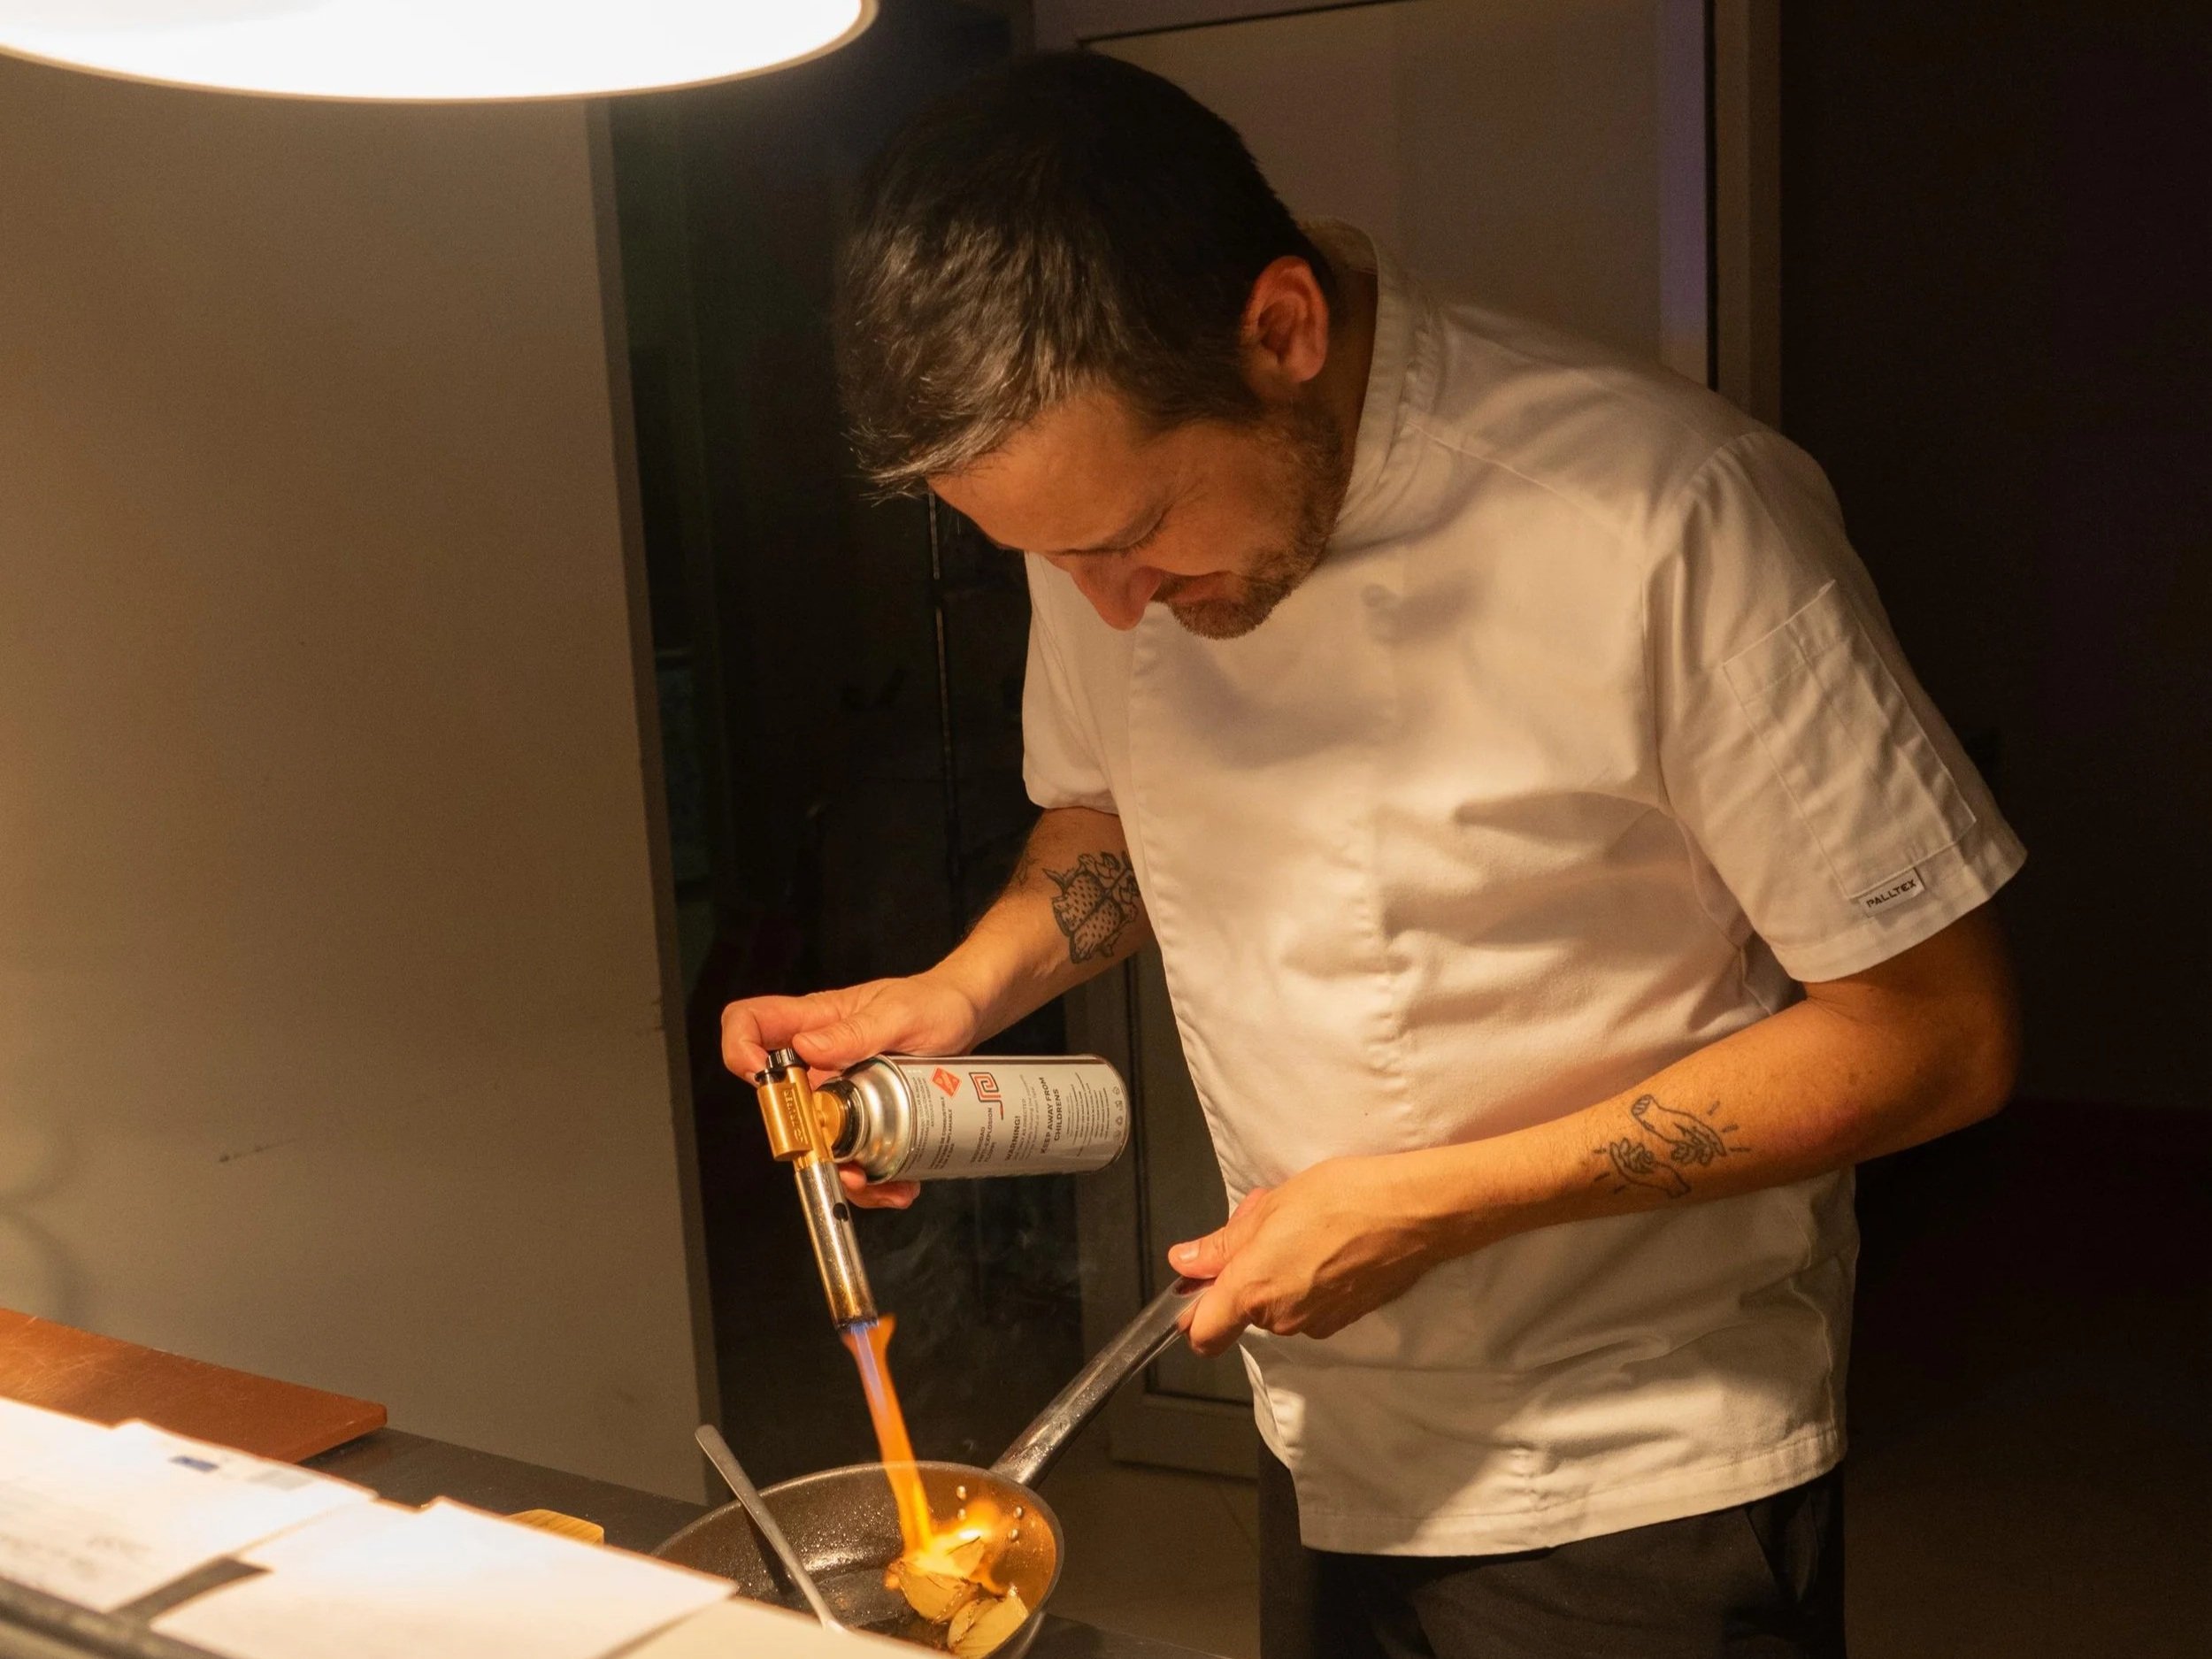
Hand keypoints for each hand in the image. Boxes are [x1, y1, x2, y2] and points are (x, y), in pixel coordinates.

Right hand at [721, 973, 983, 1210]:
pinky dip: (872, 1179)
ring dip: (840, 1170)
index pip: (751, 1022)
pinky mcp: (864, 1117)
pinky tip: (898, 1182)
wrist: (969, 1019)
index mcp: (815, 1021)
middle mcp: (818, 1059)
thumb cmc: (934, 1003)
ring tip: (876, 1181)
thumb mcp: (900, 1014)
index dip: (739, 1046)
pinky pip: (853, 1155)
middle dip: (798, 1136)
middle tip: (833, 1151)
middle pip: (777, 1100)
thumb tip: (806, 1047)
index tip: (759, 1075)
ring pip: (816, 1141)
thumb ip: (856, 1031)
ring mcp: (839, 1092)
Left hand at [1168, 1155, 1462, 1355]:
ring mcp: (1317, 1324)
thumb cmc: (1339, 1199)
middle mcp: (1282, 1318)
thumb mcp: (1269, 1207)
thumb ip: (1222, 1244)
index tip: (1199, 1287)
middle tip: (1268, 1225)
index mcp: (1252, 1289)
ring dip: (1280, 1275)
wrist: (1411, 1212)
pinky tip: (1329, 1246)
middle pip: (1245, 1309)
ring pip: (1280, 1306)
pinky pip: (1311, 1306)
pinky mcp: (1346, 1321)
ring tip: (1304, 1229)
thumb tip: (1185, 1262)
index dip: (1194, 1314)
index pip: (1204, 1334)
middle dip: (1248, 1273)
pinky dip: (1311, 1283)